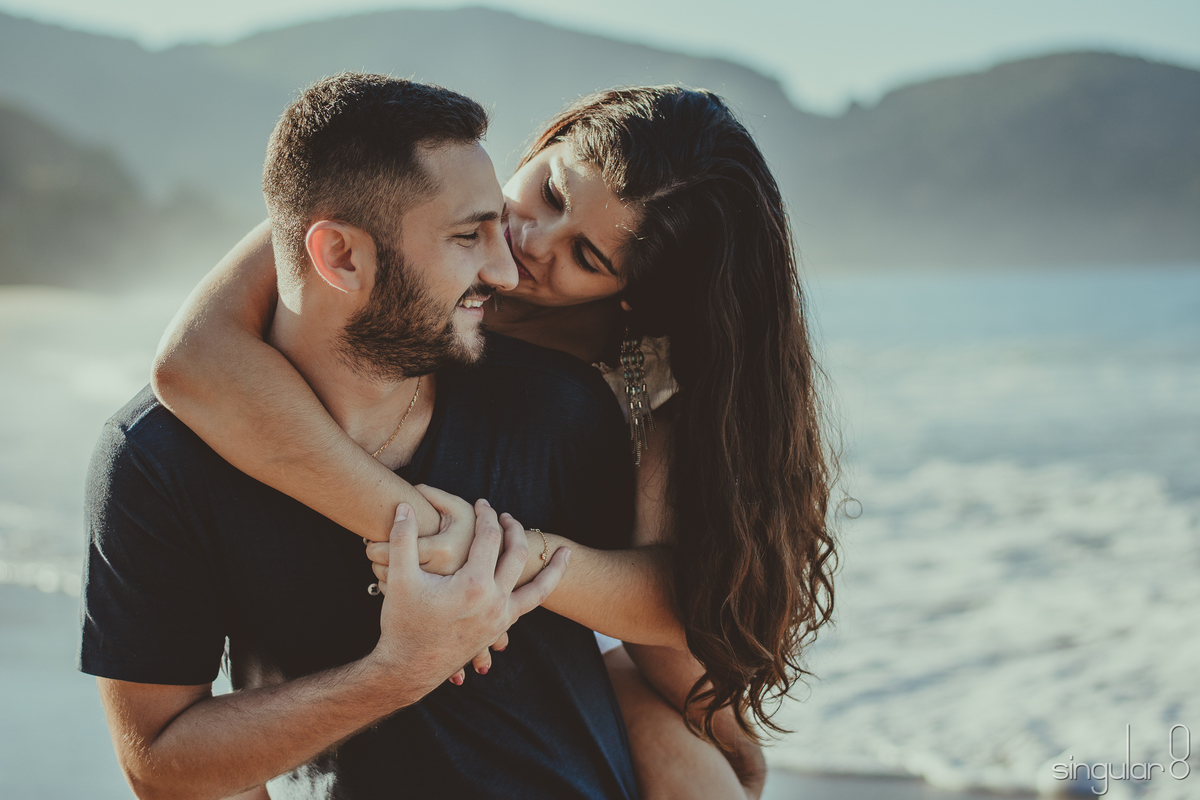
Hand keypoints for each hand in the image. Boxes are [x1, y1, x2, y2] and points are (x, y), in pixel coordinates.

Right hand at [367, 501, 567, 698]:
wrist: (406, 670)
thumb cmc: (401, 624)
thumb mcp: (398, 578)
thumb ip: (403, 539)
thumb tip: (403, 506)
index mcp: (474, 584)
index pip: (489, 537)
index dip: (485, 515)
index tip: (481, 503)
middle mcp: (494, 602)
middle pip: (517, 555)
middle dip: (514, 530)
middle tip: (505, 516)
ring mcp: (500, 619)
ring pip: (539, 589)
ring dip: (552, 568)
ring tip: (566, 552)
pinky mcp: (498, 631)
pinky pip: (528, 607)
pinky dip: (540, 592)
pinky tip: (542, 585)